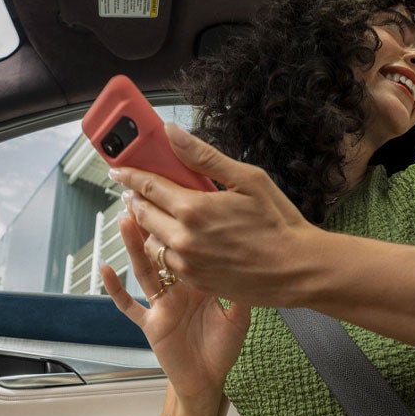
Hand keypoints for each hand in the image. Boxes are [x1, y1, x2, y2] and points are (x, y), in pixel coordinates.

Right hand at [101, 215, 249, 398]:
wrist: (209, 380)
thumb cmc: (222, 347)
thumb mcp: (240, 314)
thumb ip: (241, 289)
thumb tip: (254, 260)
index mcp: (199, 279)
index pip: (187, 244)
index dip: (180, 224)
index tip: (176, 197)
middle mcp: (177, 287)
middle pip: (161, 249)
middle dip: (151, 224)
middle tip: (142, 195)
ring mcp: (161, 303)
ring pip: (144, 269)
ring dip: (133, 246)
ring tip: (124, 219)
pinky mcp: (151, 322)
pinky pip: (129, 305)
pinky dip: (116, 289)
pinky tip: (105, 270)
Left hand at [109, 124, 328, 307]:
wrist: (297, 270)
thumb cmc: (279, 223)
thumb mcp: (248, 179)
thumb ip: (204, 157)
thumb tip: (172, 134)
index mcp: (193, 210)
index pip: (148, 186)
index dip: (129, 175)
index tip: (117, 169)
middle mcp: (183, 239)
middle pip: (143, 214)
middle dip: (135, 199)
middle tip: (133, 189)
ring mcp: (188, 264)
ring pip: (152, 241)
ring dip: (148, 226)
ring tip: (155, 214)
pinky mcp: (196, 281)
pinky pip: (168, 262)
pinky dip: (166, 247)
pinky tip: (177, 238)